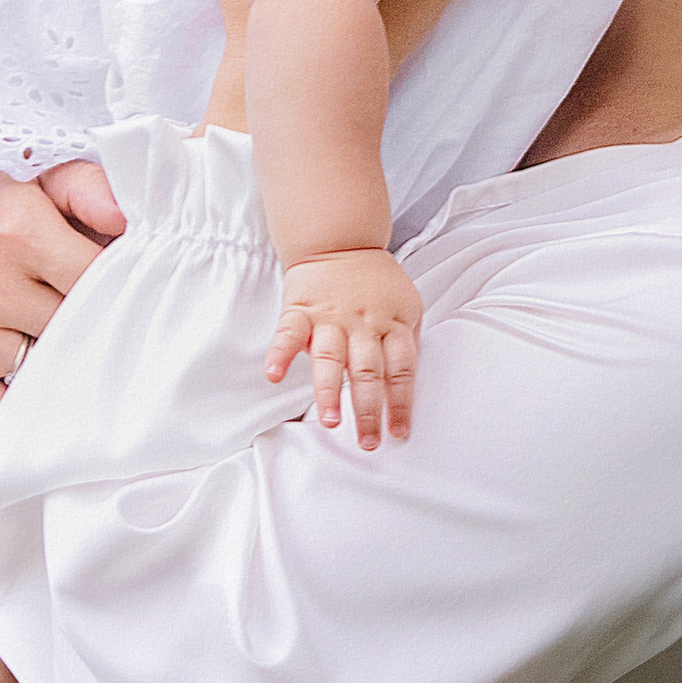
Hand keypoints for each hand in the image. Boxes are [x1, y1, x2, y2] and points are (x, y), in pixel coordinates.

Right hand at [0, 154, 120, 417]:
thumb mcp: (30, 170)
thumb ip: (86, 187)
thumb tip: (124, 220)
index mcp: (16, 227)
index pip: (98, 278)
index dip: (114, 279)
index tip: (114, 275)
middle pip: (71, 324)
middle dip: (82, 314)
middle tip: (80, 299)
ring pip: (38, 364)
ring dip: (46, 348)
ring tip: (38, 318)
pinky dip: (11, 389)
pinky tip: (16, 357)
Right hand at [268, 246, 423, 450]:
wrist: (340, 240)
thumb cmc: (377, 281)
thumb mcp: (407, 305)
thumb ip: (406, 341)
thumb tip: (405, 385)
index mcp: (393, 323)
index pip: (402, 370)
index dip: (401, 403)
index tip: (398, 434)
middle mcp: (363, 323)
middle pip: (368, 371)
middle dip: (368, 409)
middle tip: (368, 442)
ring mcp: (330, 316)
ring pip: (330, 358)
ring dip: (329, 392)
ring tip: (331, 421)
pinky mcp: (301, 309)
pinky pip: (288, 333)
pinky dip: (279, 353)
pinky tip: (274, 375)